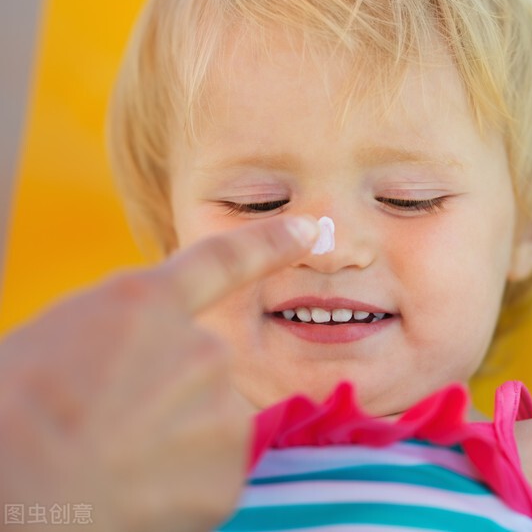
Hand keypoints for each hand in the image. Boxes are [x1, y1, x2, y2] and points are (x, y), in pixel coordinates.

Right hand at [0, 215, 319, 531]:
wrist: (17, 492)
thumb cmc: (10, 414)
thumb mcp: (56, 342)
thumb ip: (121, 336)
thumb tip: (139, 360)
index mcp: (144, 305)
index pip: (224, 261)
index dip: (270, 244)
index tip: (310, 230)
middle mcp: (201, 348)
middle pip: (201, 368)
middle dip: (167, 395)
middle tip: (106, 426)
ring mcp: (220, 410)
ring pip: (206, 424)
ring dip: (172, 442)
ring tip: (111, 463)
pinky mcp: (227, 474)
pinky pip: (207, 476)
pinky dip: (177, 489)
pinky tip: (133, 494)